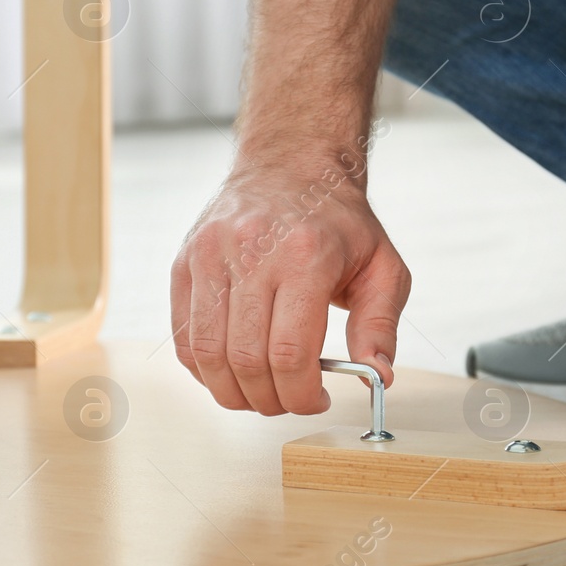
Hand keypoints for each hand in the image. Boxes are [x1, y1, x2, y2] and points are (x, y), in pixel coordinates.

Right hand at [169, 162, 410, 414]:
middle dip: (269, 399)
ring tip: (259, 392)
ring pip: (207, 353)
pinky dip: (203, 368)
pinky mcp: (186, 261)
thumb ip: (380, 325)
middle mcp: (252, 252)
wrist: (290, 164)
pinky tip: (230, 369)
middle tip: (288, 400)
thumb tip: (377, 377)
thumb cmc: (338, 220)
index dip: (302, 394)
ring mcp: (211, 255)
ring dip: (232, 391)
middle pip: (246, 360)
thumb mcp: (383, 266)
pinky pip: (183, 335)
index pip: (291, 352)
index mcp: (305, 255)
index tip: (316, 400)